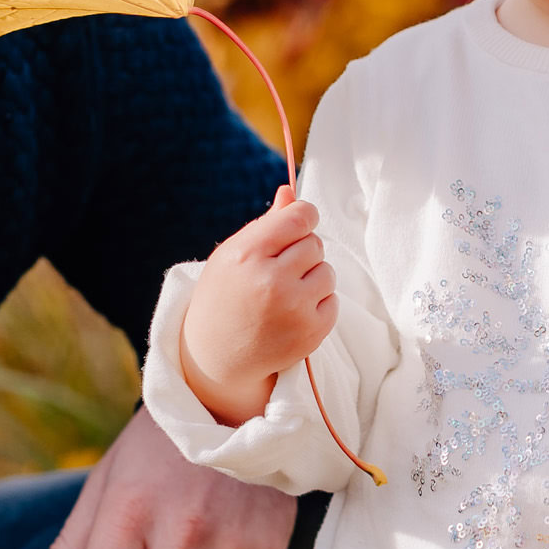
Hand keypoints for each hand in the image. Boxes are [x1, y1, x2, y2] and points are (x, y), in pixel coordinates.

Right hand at [178, 185, 336, 425]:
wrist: (215, 357)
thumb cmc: (224, 296)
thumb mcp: (232, 255)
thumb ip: (266, 224)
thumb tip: (291, 191)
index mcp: (247, 255)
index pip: (299, 218)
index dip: (305, 217)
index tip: (300, 223)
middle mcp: (271, 282)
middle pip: (315, 244)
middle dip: (302, 252)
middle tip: (279, 269)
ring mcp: (294, 310)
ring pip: (327, 272)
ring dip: (312, 278)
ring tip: (284, 293)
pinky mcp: (310, 333)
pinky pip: (333, 301)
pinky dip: (318, 304)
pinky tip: (292, 313)